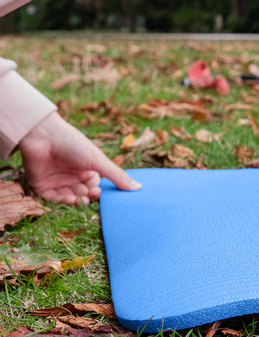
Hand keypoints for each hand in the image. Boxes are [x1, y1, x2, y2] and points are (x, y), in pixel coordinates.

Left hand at [19, 112, 140, 204]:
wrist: (44, 135)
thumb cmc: (73, 144)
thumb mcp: (98, 161)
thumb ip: (116, 176)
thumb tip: (138, 187)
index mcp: (86, 168)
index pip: (95, 186)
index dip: (99, 192)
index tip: (102, 194)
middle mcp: (72, 175)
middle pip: (82, 193)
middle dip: (87, 197)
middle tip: (91, 196)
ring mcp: (57, 180)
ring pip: (68, 198)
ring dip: (75, 201)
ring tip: (80, 199)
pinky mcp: (41, 185)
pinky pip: (52, 198)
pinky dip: (62, 201)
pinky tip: (70, 198)